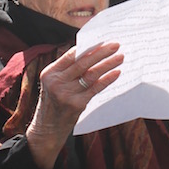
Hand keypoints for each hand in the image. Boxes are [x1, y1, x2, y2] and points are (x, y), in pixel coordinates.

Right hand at [25, 42, 122, 168]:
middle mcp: (56, 82)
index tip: (102, 40)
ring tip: (120, 57)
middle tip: (116, 44)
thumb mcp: (54, 82)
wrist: (48, 128)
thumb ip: (67, 69)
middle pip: (82, 63)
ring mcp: (66, 94)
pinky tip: (116, 72)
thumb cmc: (54, 101)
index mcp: (50, 73)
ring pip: (91, 74)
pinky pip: (95, 89)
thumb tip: (92, 51)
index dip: (88, 47)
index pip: (71, 55)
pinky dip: (107, 79)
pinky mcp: (77, 105)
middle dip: (101, 52)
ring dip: (108, 64)